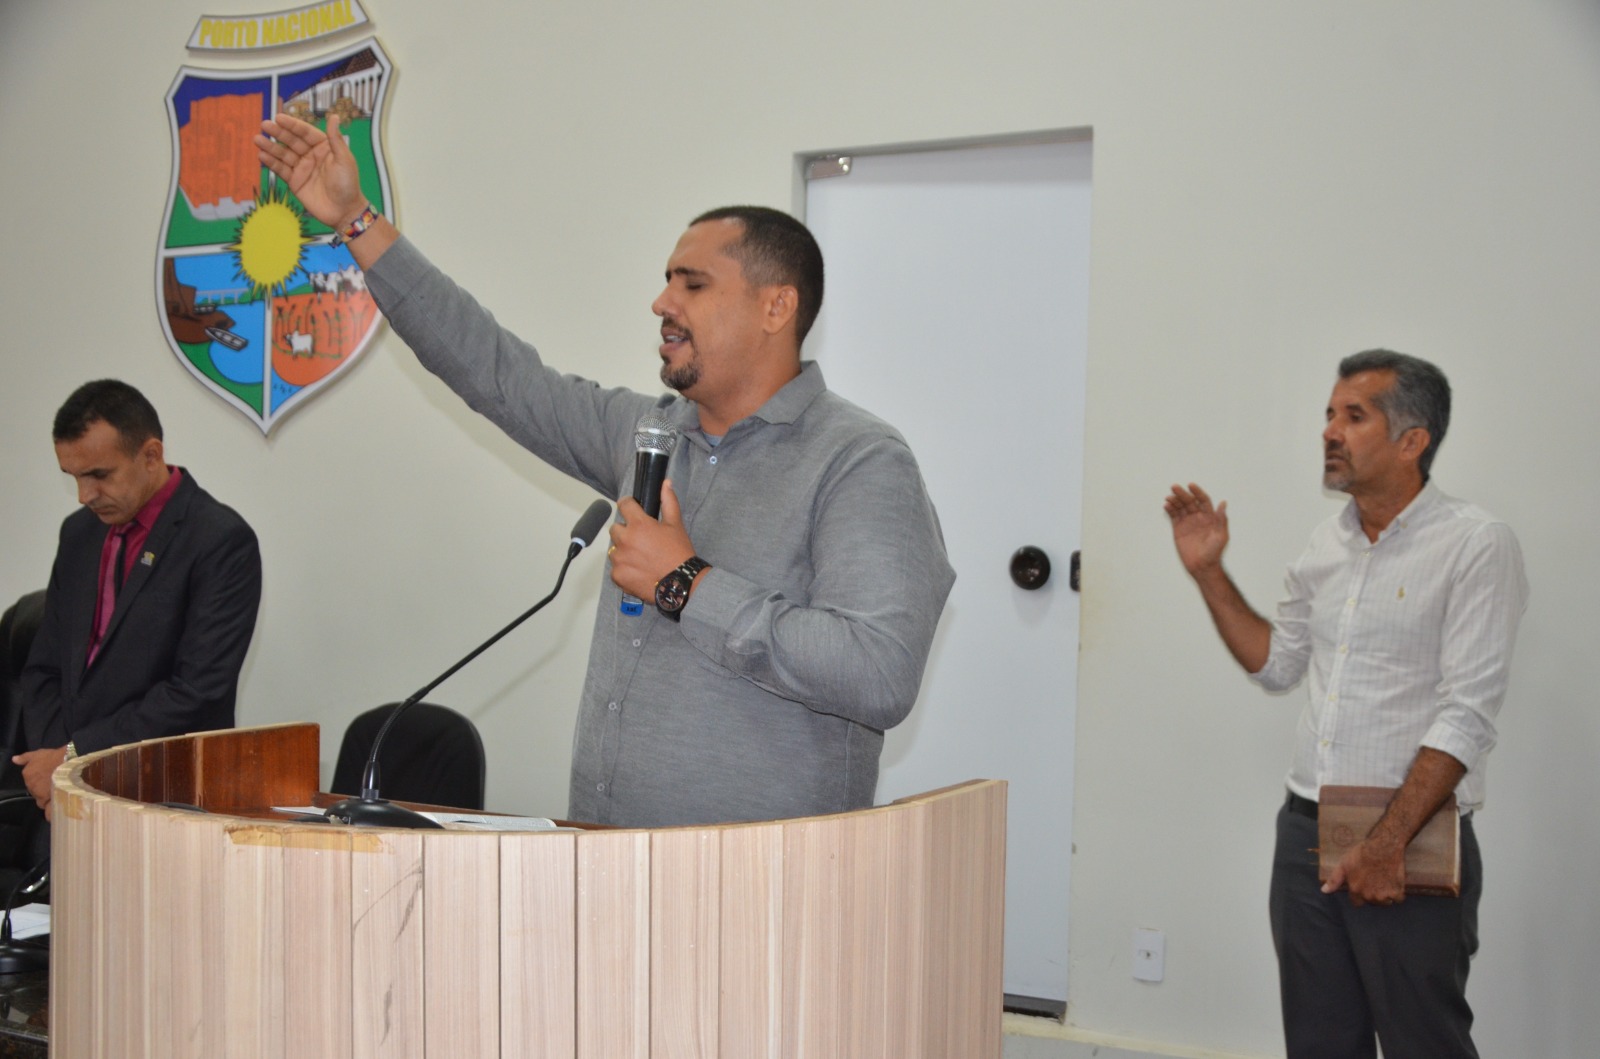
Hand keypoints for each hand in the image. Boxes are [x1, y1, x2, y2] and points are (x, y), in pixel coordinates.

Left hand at [12, 746, 68, 817]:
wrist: (67, 762)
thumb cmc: (53, 757)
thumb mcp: (38, 754)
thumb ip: (25, 758)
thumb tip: (14, 759)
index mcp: (28, 775)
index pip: (30, 783)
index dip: (39, 782)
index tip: (46, 780)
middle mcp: (32, 787)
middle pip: (36, 792)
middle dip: (43, 791)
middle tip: (53, 786)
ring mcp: (41, 795)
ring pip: (42, 801)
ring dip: (48, 800)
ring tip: (58, 797)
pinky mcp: (50, 801)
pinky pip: (48, 810)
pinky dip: (50, 812)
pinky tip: (55, 812)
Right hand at [254, 112, 366, 229]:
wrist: (344, 211)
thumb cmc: (348, 184)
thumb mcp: (344, 159)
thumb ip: (335, 138)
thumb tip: (334, 116)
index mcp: (324, 147)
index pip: (305, 132)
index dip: (292, 125)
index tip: (279, 118)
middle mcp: (311, 155)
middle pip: (292, 141)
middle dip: (278, 133)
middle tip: (264, 125)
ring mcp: (302, 168)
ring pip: (283, 154)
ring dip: (270, 147)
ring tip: (257, 139)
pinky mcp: (295, 181)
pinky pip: (281, 169)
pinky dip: (271, 162)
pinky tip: (261, 155)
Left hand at [608, 480, 695, 600]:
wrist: (679, 584)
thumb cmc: (679, 553)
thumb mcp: (676, 525)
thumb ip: (669, 502)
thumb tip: (666, 483)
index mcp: (638, 524)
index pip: (623, 505)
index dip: (628, 505)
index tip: (631, 509)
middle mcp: (625, 539)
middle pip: (615, 528)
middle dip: (625, 531)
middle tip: (640, 540)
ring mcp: (619, 559)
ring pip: (614, 549)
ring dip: (623, 550)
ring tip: (640, 558)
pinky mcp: (617, 575)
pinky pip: (615, 567)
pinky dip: (624, 568)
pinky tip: (638, 570)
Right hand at [1164, 483, 1229, 577]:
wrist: (1202, 566)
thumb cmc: (1214, 553)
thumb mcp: (1221, 536)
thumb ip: (1221, 519)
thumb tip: (1223, 503)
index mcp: (1210, 517)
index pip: (1203, 500)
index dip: (1197, 492)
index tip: (1191, 486)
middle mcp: (1198, 517)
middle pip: (1189, 501)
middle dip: (1182, 494)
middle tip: (1175, 487)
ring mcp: (1188, 522)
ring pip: (1180, 507)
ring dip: (1175, 500)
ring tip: (1169, 497)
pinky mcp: (1178, 529)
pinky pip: (1173, 516)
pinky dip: (1170, 510)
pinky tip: (1166, 505)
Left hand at [1322, 837, 1407, 906]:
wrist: (1385, 847)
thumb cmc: (1362, 853)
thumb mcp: (1344, 864)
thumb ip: (1334, 880)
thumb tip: (1324, 891)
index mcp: (1356, 890)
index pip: (1356, 903)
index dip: (1359, 895)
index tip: (1363, 885)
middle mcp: (1370, 896)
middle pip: (1371, 901)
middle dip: (1372, 894)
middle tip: (1374, 880)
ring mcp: (1384, 895)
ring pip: (1385, 901)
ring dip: (1385, 895)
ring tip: (1384, 880)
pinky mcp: (1397, 892)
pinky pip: (1398, 898)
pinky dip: (1397, 892)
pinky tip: (1394, 881)